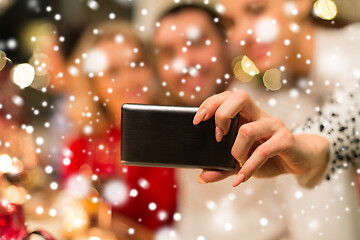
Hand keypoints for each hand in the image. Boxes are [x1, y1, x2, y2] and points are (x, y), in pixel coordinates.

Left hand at [193, 90, 328, 186]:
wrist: (299, 161)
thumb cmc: (267, 156)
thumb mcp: (240, 161)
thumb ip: (222, 168)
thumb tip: (201, 177)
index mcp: (246, 114)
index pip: (227, 96)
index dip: (210, 103)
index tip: (197, 120)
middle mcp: (259, 114)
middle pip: (239, 97)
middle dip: (222, 115)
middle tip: (217, 137)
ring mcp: (273, 125)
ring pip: (247, 130)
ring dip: (236, 152)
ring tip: (238, 163)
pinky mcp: (285, 139)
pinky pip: (262, 151)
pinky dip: (248, 167)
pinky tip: (241, 179)